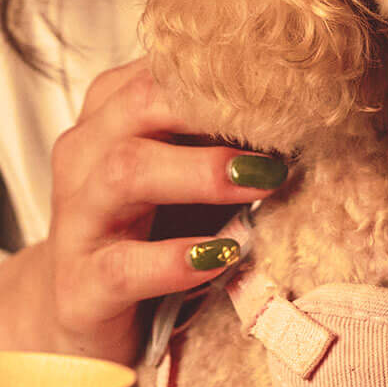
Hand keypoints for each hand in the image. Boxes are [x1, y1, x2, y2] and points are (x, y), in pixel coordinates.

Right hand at [0, 57, 284, 362]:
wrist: (86, 316)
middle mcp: (85, 156)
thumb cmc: (152, 233)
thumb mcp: (189, 174)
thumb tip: (309, 108)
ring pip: (126, 171)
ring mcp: (78, 220)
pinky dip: (176, 260)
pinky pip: (124, 266)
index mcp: (109, 115)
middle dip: (215, 110)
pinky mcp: (82, 286)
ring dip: (202, 172)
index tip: (290, 81)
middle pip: (141, 104)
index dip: (226, 72)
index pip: (162, 70)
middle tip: (285, 126)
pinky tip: (222, 257)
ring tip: (264, 181)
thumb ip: (227, 137)